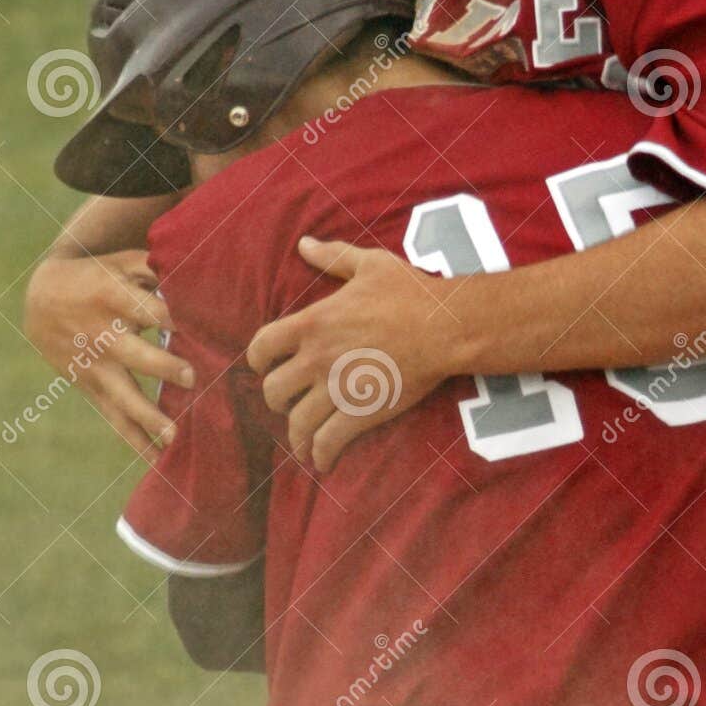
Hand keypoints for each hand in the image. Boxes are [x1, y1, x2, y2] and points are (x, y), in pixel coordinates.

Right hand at [23, 250, 192, 459]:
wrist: (41, 299)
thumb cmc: (98, 275)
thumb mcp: (122, 262)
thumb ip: (159, 266)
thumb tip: (202, 271)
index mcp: (113, 297)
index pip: (148, 308)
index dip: (174, 317)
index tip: (205, 326)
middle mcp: (102, 334)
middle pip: (134, 353)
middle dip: (162, 366)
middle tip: (192, 377)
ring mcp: (95, 366)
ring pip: (123, 395)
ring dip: (149, 417)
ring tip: (176, 437)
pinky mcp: (91, 388)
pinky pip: (115, 419)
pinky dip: (135, 441)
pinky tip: (159, 462)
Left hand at [246, 237, 457, 470]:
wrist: (446, 327)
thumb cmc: (411, 292)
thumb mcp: (369, 265)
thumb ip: (332, 256)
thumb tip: (304, 244)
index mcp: (313, 322)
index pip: (262, 347)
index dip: (259, 361)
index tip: (266, 366)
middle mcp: (317, 358)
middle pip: (274, 391)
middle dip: (278, 400)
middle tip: (290, 402)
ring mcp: (337, 388)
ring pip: (296, 422)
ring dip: (296, 435)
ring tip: (302, 442)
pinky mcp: (361, 413)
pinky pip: (327, 442)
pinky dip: (320, 455)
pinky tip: (322, 461)